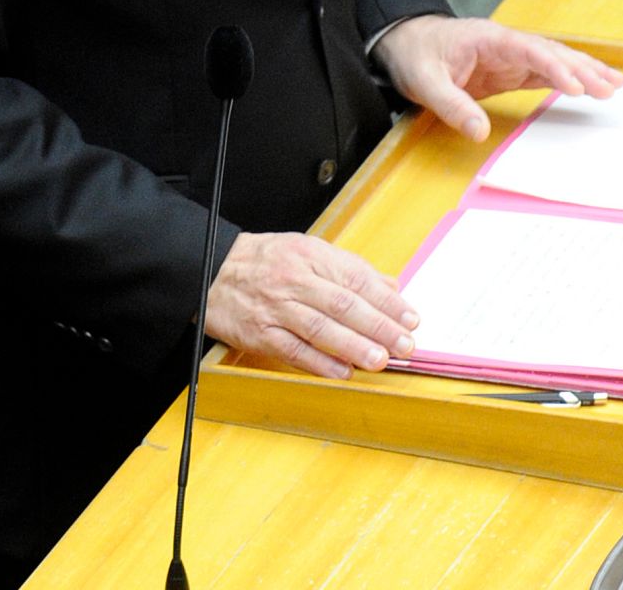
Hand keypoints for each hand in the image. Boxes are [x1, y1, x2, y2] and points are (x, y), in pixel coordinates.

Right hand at [205, 232, 418, 378]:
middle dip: (379, 326)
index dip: (387, 300)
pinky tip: (343, 371)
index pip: (356, 278)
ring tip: (381, 360)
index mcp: (311, 255)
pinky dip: (320, 363)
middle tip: (405, 344)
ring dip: (354, 346)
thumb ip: (350, 269)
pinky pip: (294, 350)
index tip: (410, 317)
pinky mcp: (260, 333)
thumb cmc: (266, 260)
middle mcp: (295, 279)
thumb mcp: (308, 250)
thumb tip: (391, 286)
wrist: (212, 269)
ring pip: (321, 328)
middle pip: (343, 303)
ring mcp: (277, 308)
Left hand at [373, 15, 622, 141]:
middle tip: (611, 87)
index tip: (576, 86)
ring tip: (615, 85)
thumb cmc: (414, 55)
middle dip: (581, 69)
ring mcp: (509, 56)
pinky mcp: (509, 69)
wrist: (405, 41)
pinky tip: (589, 88)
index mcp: (488, 39)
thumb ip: (452, 105)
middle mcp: (505, 44)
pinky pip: (544, 73)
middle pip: (551, 53)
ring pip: (553, 60)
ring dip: (583, 72)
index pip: (529, 50)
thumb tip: (479, 133)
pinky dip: (568, 80)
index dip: (554, 67)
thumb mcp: (424, 82)